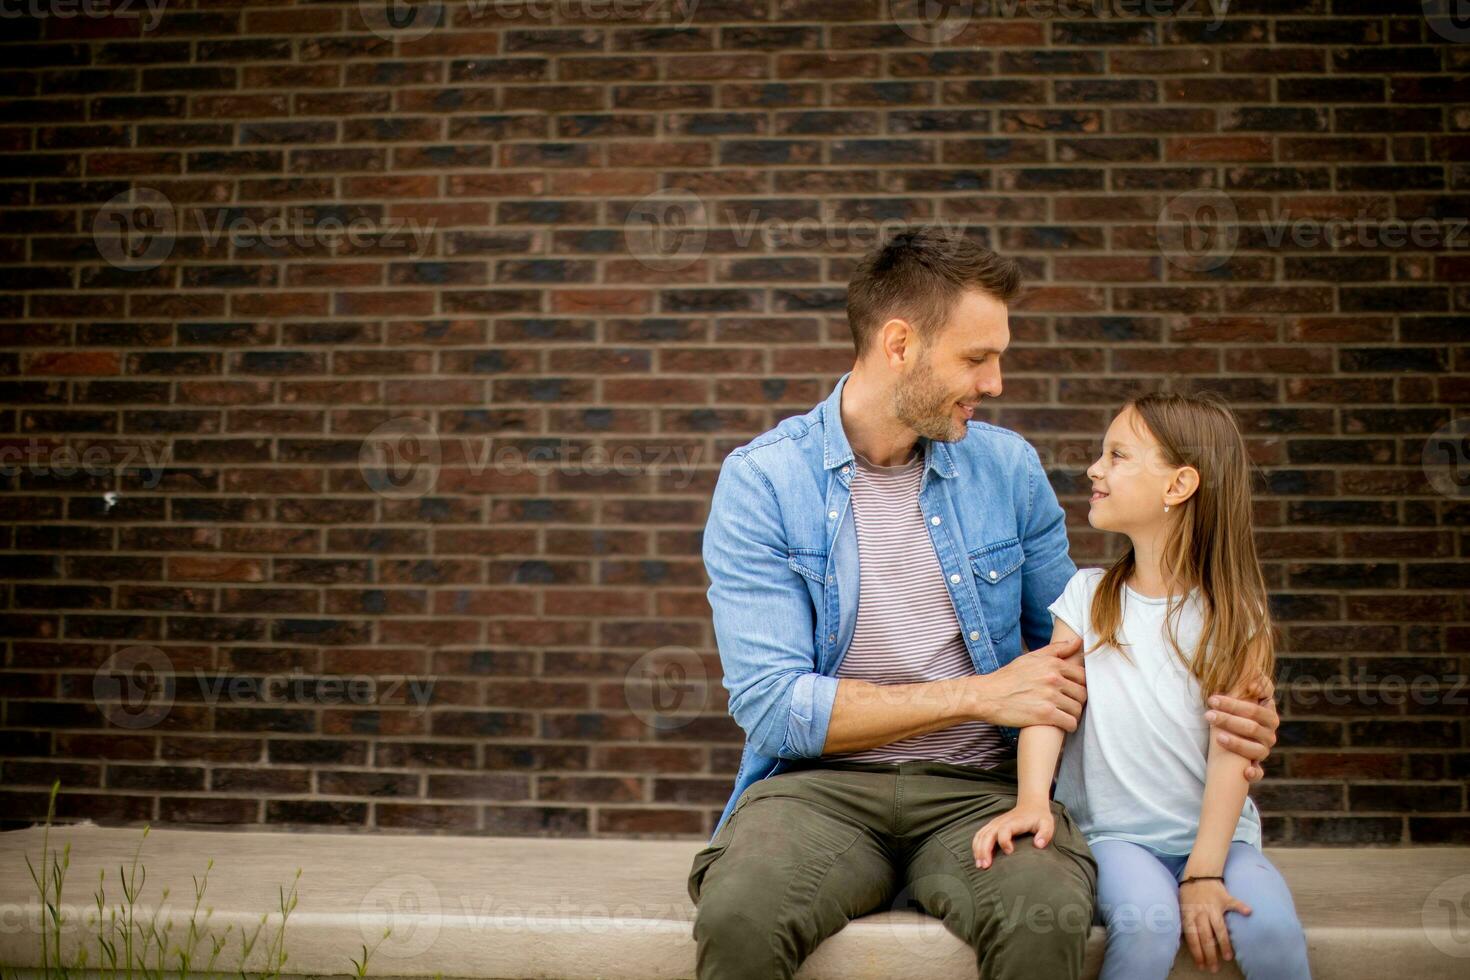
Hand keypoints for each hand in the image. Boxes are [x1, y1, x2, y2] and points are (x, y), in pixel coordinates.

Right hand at [972, 637, 1086, 730]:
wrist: (987, 696)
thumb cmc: (1008, 677)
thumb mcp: (1030, 658)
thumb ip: (1056, 649)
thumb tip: (1077, 642)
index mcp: (1052, 664)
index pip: (1083, 676)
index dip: (1081, 685)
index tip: (1073, 692)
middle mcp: (1053, 678)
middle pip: (1082, 694)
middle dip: (1078, 701)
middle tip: (1069, 705)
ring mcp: (1050, 697)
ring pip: (1077, 709)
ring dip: (1073, 715)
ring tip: (1065, 715)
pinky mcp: (1045, 715)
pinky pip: (1070, 722)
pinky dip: (1069, 726)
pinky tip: (1062, 725)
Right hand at [972, 799, 1054, 868]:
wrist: (1031, 805)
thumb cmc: (1039, 817)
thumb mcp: (1047, 824)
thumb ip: (1045, 834)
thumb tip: (1038, 845)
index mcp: (1014, 822)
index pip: (1004, 830)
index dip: (1004, 841)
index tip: (1009, 852)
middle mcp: (1001, 822)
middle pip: (988, 834)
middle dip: (984, 850)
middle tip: (985, 866)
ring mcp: (995, 823)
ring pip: (981, 835)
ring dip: (978, 850)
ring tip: (980, 865)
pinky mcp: (992, 826)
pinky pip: (979, 835)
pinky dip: (976, 846)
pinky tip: (978, 858)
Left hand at [1179, 877, 1250, 972]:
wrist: (1199, 872)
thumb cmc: (1190, 893)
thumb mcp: (1182, 907)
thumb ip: (1187, 922)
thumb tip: (1186, 941)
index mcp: (1189, 915)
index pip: (1193, 938)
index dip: (1197, 952)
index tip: (1201, 965)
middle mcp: (1201, 912)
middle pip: (1206, 937)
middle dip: (1209, 954)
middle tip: (1214, 968)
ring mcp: (1213, 906)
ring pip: (1219, 927)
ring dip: (1223, 943)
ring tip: (1227, 957)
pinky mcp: (1224, 898)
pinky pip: (1234, 903)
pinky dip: (1241, 907)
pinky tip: (1248, 912)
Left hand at [1205, 673, 1277, 782]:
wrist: (1223, 748)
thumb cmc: (1227, 716)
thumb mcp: (1230, 698)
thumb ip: (1236, 682)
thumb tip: (1239, 660)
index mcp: (1265, 709)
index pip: (1267, 695)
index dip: (1260, 688)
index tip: (1248, 684)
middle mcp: (1269, 728)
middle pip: (1255, 720)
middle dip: (1232, 712)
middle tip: (1210, 706)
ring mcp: (1264, 748)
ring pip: (1256, 745)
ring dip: (1237, 741)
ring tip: (1217, 736)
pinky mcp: (1257, 766)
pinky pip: (1259, 772)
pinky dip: (1255, 773)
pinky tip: (1246, 772)